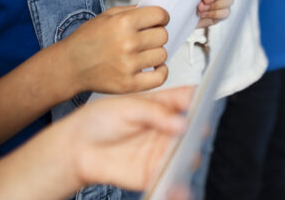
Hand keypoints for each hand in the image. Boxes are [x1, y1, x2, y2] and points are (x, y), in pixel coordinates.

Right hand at [62, 5, 169, 93]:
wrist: (70, 65)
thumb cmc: (87, 40)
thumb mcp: (106, 16)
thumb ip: (132, 11)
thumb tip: (155, 13)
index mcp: (123, 23)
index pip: (159, 15)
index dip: (162, 17)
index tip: (159, 21)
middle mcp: (128, 43)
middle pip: (163, 35)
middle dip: (157, 34)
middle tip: (147, 38)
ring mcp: (129, 65)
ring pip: (162, 54)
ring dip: (156, 52)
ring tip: (144, 52)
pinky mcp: (129, 84)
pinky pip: (160, 77)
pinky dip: (161, 71)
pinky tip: (153, 67)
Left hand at [67, 87, 194, 191]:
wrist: (77, 148)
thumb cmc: (99, 121)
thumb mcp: (127, 107)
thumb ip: (155, 113)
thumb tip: (181, 122)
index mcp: (162, 106)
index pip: (189, 99)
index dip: (201, 98)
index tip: (207, 101)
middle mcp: (165, 129)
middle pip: (193, 129)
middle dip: (199, 130)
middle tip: (196, 131)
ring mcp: (161, 152)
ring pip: (186, 155)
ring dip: (190, 157)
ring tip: (185, 157)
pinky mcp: (153, 173)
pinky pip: (171, 180)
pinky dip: (178, 186)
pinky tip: (178, 185)